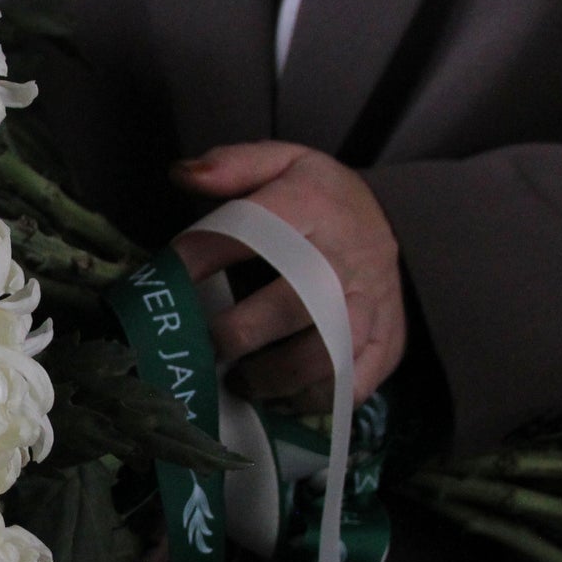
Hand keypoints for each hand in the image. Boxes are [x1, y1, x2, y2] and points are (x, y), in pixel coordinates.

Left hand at [168, 142, 405, 411]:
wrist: (393, 222)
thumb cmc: (319, 199)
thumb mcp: (282, 162)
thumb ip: (232, 165)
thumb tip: (181, 174)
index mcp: (316, 205)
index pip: (253, 231)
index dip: (202, 257)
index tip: (168, 280)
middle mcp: (348, 256)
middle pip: (294, 304)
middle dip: (240, 331)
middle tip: (206, 344)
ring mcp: (372, 304)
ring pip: (325, 355)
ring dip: (272, 376)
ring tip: (238, 379)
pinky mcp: (386, 343)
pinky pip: (351, 385)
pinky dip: (309, 399)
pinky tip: (278, 395)